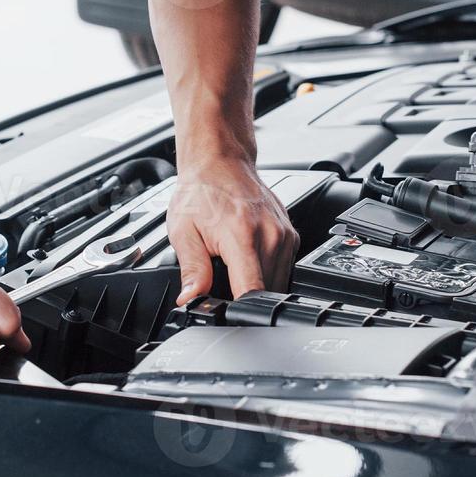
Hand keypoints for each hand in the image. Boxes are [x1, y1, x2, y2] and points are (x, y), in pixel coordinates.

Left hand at [169, 159, 299, 303]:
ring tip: (235, 265)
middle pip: (266, 291)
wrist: (220, 162)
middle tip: (222, 282)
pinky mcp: (291, 235)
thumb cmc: (201, 192)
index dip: (240, 309)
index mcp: (242, 236)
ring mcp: (285, 235)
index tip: (229, 314)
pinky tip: (249, 257)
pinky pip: (284, 268)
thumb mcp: (184, 232)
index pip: (253, 290)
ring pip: (278, 283)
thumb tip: (191, 299)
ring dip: (258, 284)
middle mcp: (270, 235)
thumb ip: (192, 270)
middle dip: (244, 296)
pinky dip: (267, 271)